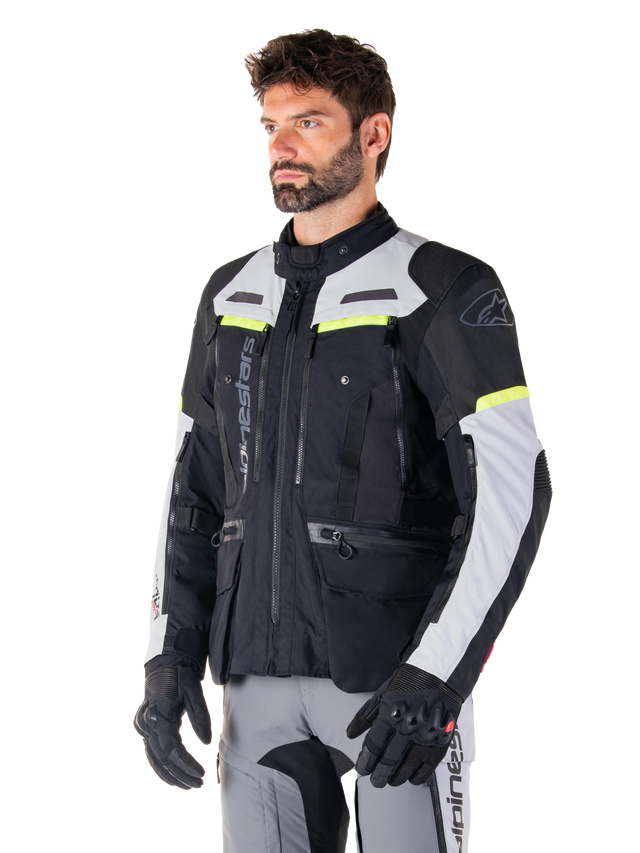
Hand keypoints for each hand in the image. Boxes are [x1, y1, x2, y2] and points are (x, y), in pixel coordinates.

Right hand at [132, 657, 212, 791]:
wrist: (166, 659)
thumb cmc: (181, 673)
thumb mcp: (193, 690)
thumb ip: (200, 717)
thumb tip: (207, 744)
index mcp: (159, 714)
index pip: (172, 749)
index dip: (186, 765)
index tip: (202, 775)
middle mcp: (148, 723)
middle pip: (162, 758)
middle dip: (180, 774)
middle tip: (198, 784)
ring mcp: (144, 725)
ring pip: (154, 758)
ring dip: (170, 774)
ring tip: (188, 784)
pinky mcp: (146, 726)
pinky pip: (152, 751)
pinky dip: (163, 765)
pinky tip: (175, 774)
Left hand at [346, 663, 461, 787]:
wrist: (439, 675)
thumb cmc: (408, 683)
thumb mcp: (382, 694)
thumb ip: (365, 716)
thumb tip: (350, 734)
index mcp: (390, 714)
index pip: (374, 745)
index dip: (366, 761)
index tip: (362, 770)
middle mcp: (407, 727)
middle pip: (389, 760)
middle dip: (379, 775)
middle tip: (375, 781)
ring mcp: (425, 736)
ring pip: (407, 767)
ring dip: (396, 778)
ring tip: (390, 781)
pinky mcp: (440, 742)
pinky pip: (428, 767)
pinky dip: (418, 776)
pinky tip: (411, 778)